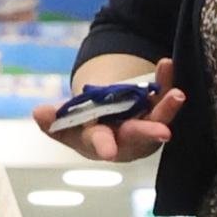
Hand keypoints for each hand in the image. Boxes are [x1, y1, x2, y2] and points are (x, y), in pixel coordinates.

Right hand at [37, 58, 182, 163]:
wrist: (110, 126)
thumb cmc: (83, 129)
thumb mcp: (65, 124)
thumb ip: (52, 120)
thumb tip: (39, 112)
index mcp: (99, 142)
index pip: (100, 143)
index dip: (103, 146)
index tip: (109, 152)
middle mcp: (125, 138)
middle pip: (136, 135)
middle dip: (148, 132)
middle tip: (163, 132)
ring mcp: (145, 125)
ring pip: (158, 118)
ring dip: (168, 108)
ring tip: (176, 94)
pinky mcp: (157, 110)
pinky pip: (163, 96)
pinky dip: (166, 81)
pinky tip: (166, 64)